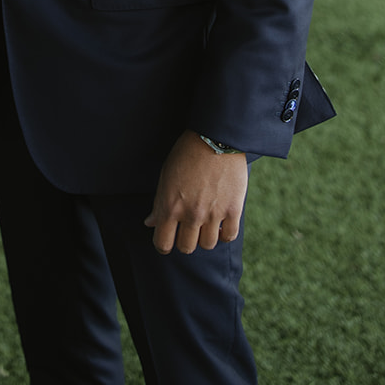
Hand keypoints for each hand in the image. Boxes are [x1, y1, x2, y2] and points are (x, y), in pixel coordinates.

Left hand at [144, 130, 247, 255]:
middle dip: (184, 241)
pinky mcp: (233, 209)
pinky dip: (224, 234)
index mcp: (170, 206)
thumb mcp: (166, 175)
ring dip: (204, 238)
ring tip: (204, 225)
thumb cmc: (186, 154)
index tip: (167, 240)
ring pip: (207, 245)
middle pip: (186, 247)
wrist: (215, 137)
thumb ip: (159, 202)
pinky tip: (220, 224)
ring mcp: (213, 213)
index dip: (163, 245)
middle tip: (187, 230)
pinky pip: (229, 236)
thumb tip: (150, 223)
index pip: (163, 243)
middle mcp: (191, 214)